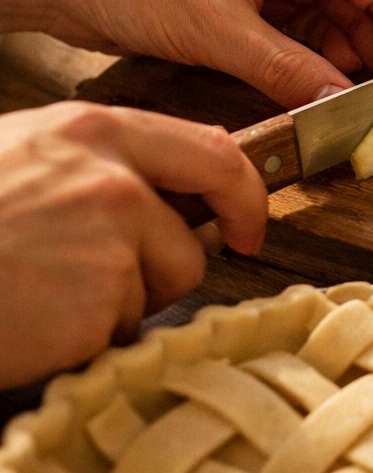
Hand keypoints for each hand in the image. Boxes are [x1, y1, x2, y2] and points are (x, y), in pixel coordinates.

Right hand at [0, 102, 266, 387]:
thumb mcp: (25, 156)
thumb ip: (96, 161)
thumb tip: (163, 183)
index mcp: (93, 132)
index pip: (212, 150)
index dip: (242, 193)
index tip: (247, 224)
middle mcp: (112, 179)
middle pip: (190, 237)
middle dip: (171, 267)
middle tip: (127, 289)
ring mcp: (110, 242)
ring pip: (159, 289)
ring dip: (114, 305)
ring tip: (44, 293)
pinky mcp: (98, 302)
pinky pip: (120, 332)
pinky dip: (84, 340)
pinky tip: (34, 321)